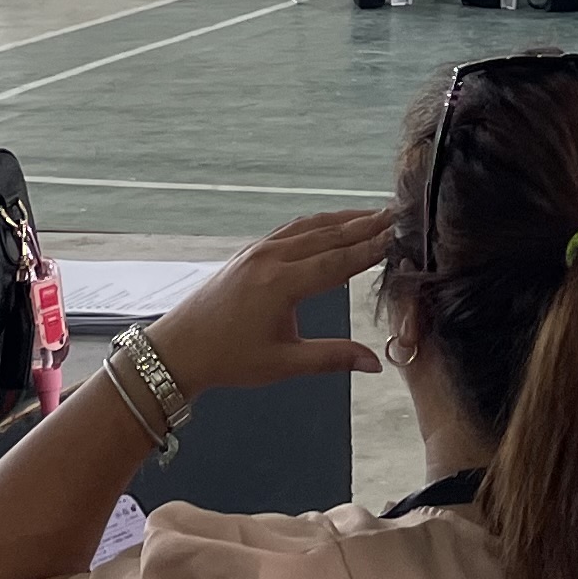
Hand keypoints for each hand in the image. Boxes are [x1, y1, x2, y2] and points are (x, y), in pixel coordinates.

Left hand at [143, 207, 396, 397]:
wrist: (179, 349)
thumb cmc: (227, 358)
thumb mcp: (283, 364)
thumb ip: (332, 358)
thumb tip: (375, 363)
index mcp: (281, 284)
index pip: (338, 261)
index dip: (371, 249)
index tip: (398, 237)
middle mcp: (271, 259)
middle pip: (328, 235)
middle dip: (364, 225)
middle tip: (396, 215)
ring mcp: (258, 251)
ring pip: (309, 226)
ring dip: (342, 219)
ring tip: (372, 214)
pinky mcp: (250, 252)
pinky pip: (291, 229)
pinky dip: (317, 223)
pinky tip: (331, 223)